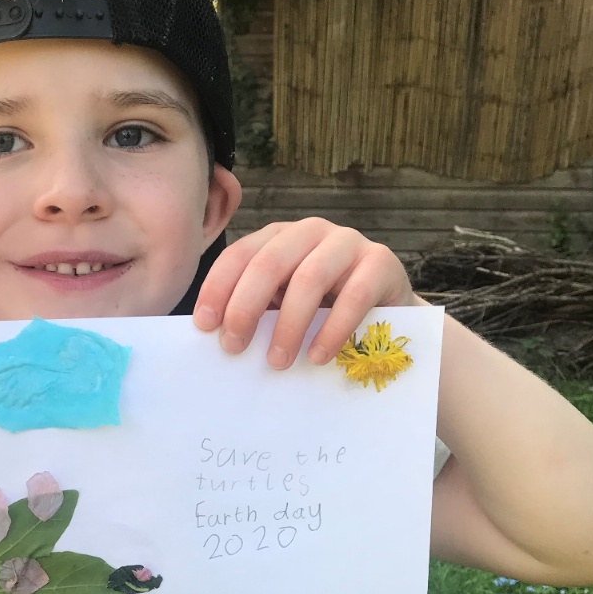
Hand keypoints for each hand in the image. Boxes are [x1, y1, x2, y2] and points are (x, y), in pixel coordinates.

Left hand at [192, 218, 416, 368]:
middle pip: (269, 263)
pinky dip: (332, 330)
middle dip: (245, 306)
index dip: (218, 288)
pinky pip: (353, 296)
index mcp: (280, 237)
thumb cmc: (326, 308)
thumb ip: (257, 309)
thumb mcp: (285, 302)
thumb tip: (216, 336)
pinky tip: (318, 357)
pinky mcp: (381, 262)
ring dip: (288, 325)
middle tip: (234, 347)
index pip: (240, 255)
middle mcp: (311, 232)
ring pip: (309, 278)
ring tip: (278, 362)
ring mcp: (348, 243)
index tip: (204, 325)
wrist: (388, 308)